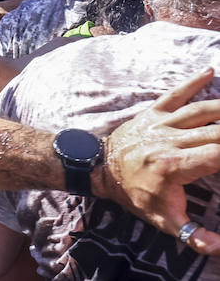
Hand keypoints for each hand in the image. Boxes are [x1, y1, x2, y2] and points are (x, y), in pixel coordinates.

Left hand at [98, 68, 219, 253]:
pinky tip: (209, 71)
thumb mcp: (163, 220)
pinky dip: (192, 82)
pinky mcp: (153, 113)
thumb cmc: (134, 194)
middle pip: (217, 131)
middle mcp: (170, 140)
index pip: (218, 156)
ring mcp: (162, 123)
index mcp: (175, 166)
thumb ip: (194, 236)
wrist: (99, 169)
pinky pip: (175, 94)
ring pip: (202, 111)